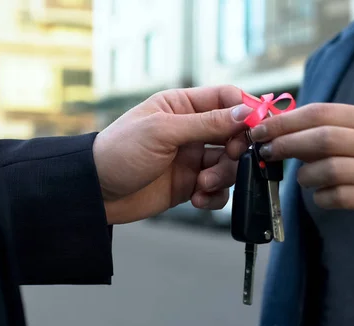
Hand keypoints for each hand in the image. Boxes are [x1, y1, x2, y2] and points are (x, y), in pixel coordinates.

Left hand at [93, 86, 252, 223]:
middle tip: (228, 157)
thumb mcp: (162, 131)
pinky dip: (213, 196)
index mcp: (181, 106)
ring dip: (222, 175)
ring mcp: (191, 158)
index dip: (245, 109)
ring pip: (229, 164)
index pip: (226, 98)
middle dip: (236, 148)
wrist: (97, 192)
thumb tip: (244, 112)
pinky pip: (217, 189)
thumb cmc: (120, 152)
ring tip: (201, 184)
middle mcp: (190, 130)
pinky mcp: (189, 184)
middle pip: (234, 133)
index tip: (256, 127)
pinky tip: (197, 198)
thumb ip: (205, 123)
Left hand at [249, 103, 353, 250]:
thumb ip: (316, 131)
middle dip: (287, 144)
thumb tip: (270, 128)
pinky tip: (321, 194)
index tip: (259, 130)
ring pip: (329, 169)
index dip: (284, 121)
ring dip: (305, 175)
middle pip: (323, 138)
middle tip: (267, 152)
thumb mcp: (351, 138)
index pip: (320, 113)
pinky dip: (320, 197)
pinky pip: (336, 196)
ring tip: (303, 178)